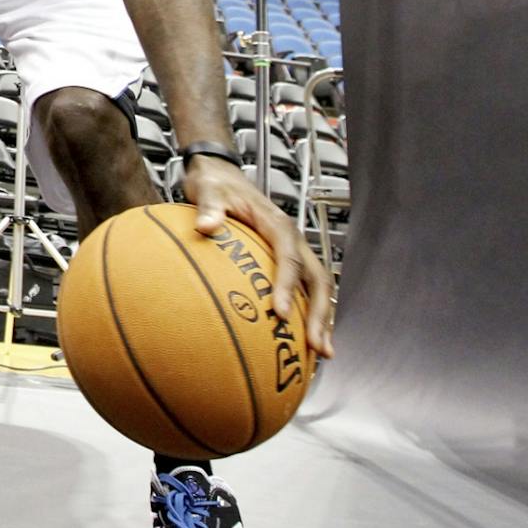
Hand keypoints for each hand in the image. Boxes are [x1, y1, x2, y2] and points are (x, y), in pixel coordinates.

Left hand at [186, 156, 336, 358]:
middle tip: (316, 346)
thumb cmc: (215, 183)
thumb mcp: (208, 190)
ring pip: (317, 289)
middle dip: (321, 313)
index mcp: (277, 223)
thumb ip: (208, 206)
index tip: (281, 312)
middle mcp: (292, 240)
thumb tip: (205, 225)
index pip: (288, 256)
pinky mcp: (286, 262)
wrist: (220, 174)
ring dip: (322, 319)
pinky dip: (309, 315)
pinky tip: (302, 341)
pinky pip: (304, 291)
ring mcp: (293, 252)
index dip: (287, 285)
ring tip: (321, 353)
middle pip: (317, 279)